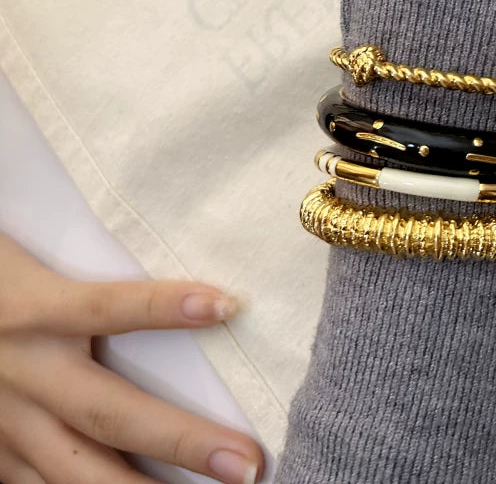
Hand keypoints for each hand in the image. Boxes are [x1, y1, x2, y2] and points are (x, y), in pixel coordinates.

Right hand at [0, 232, 263, 483]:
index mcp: (32, 309)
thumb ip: (83, 268)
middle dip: (182, 440)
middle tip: (247, 461)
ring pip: (79, 470)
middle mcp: (23, 371)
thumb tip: (169, 257)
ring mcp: (5, 422)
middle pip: (110, 410)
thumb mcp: (27, 259)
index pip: (107, 305)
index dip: (164, 306)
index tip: (229, 304)